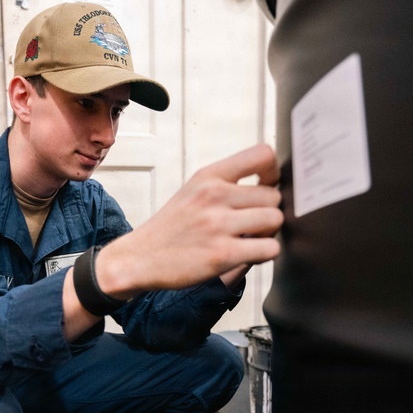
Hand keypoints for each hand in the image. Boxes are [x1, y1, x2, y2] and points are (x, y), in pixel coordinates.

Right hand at [97, 144, 282, 295]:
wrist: (138, 258)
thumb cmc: (171, 227)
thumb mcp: (193, 191)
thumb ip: (227, 184)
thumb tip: (271, 183)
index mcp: (208, 176)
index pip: (263, 154)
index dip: (273, 173)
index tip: (266, 187)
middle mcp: (213, 195)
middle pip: (273, 195)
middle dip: (269, 212)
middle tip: (253, 225)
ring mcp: (218, 224)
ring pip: (274, 220)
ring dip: (268, 233)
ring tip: (250, 239)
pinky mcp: (222, 254)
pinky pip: (269, 249)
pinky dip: (265, 254)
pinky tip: (248, 254)